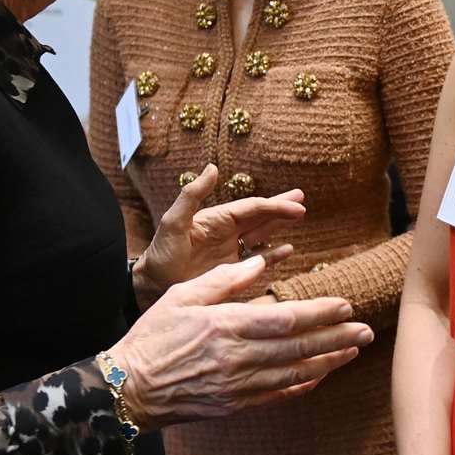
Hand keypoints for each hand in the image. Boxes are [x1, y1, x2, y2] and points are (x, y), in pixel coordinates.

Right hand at [112, 256, 371, 431]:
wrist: (127, 389)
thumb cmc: (153, 336)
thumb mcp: (183, 295)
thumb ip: (224, 280)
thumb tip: (260, 264)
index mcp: (226, 326)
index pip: (285, 318)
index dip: (320, 313)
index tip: (346, 305)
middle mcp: (237, 358)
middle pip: (298, 347)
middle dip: (337, 337)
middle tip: (368, 329)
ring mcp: (237, 385)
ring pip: (294, 373)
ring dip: (328, 361)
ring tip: (354, 350)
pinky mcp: (233, 405)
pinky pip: (276, 396)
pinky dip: (301, 386)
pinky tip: (320, 375)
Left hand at [134, 165, 306, 306]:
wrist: (151, 287)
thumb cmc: (160, 254)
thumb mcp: (173, 221)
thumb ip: (192, 195)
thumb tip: (212, 167)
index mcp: (218, 218)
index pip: (253, 208)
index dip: (276, 205)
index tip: (297, 204)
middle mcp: (227, 232)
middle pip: (261, 217)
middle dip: (281, 208)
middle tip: (302, 199)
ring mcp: (230, 252)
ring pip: (262, 235)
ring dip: (279, 226)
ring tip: (300, 216)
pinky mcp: (230, 271)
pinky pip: (257, 260)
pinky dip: (273, 256)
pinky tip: (288, 250)